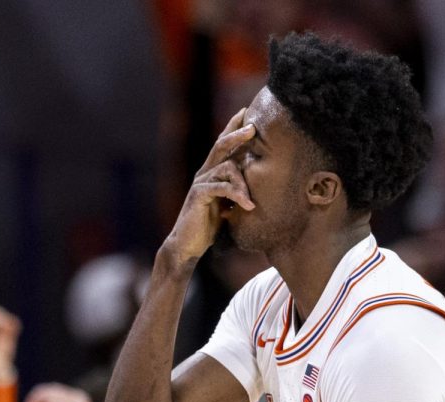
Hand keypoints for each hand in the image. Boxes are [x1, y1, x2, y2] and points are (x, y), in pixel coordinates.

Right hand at [163, 107, 255, 268]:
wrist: (187, 245)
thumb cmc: (208, 226)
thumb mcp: (226, 205)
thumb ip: (236, 191)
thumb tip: (258, 184)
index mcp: (211, 173)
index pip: (222, 145)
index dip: (233, 128)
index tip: (247, 113)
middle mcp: (204, 173)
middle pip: (220, 145)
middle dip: (237, 134)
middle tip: (253, 127)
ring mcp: (200, 183)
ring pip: (226, 168)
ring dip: (243, 182)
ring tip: (250, 200)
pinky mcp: (199, 196)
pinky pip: (221, 188)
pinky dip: (237, 195)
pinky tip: (248, 206)